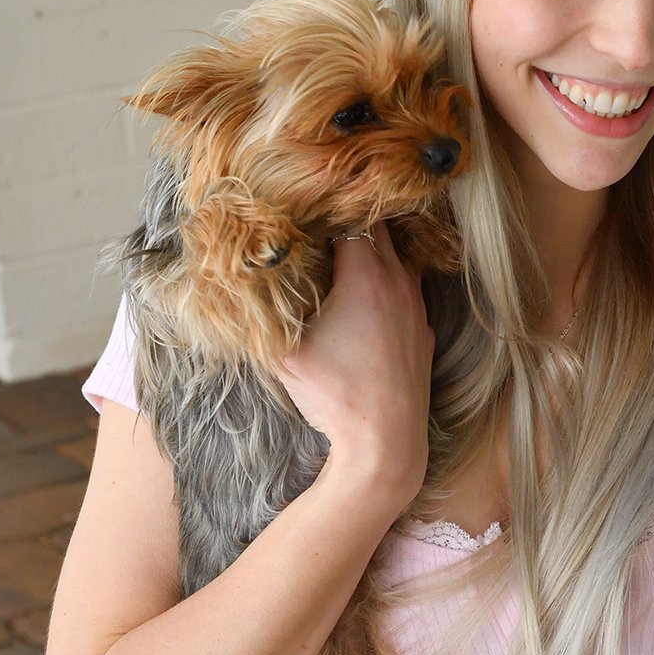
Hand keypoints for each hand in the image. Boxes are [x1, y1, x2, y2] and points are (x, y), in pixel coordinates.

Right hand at [273, 220, 435, 496]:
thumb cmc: (334, 395)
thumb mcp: (284, 353)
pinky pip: (407, 290)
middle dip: (347, 223)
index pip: (348, 216)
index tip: (300, 211)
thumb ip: (259, 312)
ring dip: (372, 253)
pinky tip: (365, 301)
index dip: (322, 210)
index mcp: (366, 275)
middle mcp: (399, 283)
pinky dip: (388, 285)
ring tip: (339, 259)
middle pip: (378, 229)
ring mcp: (417, 307)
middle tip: (317, 227)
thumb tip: (230, 285)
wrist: (386, 444)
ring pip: (398, 259)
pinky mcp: (424, 333)